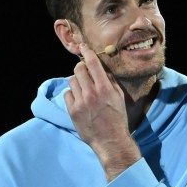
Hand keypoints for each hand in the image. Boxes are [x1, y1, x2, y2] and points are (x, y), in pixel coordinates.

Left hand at [64, 44, 140, 179]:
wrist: (110, 140)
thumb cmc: (117, 118)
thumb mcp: (119, 98)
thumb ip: (110, 81)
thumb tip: (101, 69)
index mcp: (105, 88)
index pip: (92, 63)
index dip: (86, 52)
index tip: (83, 46)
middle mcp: (91, 93)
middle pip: (78, 69)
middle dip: (81, 68)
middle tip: (85, 72)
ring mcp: (80, 102)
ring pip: (72, 81)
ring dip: (77, 82)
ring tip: (84, 90)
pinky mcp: (72, 111)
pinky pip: (67, 94)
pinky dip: (73, 94)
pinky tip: (80, 101)